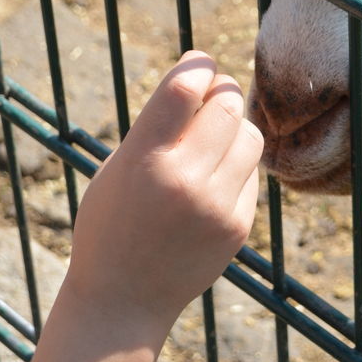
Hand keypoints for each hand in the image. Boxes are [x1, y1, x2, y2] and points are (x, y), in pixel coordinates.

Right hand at [66, 51, 262, 331]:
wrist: (122, 300)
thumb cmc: (111, 223)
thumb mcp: (117, 168)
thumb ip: (157, 128)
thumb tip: (204, 81)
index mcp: (143, 160)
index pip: (184, 88)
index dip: (198, 64)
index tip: (199, 61)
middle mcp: (184, 180)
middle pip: (227, 105)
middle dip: (221, 90)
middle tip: (210, 94)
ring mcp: (216, 205)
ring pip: (250, 135)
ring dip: (234, 126)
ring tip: (211, 138)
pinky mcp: (237, 226)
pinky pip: (251, 173)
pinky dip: (236, 165)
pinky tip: (211, 180)